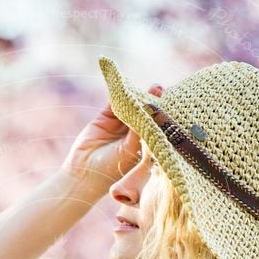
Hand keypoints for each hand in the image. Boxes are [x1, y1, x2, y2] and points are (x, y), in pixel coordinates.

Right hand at [61, 84, 163, 198]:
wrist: (84, 172)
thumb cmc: (112, 168)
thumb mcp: (132, 149)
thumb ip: (141, 129)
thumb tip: (154, 109)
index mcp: (145, 146)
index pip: (158, 127)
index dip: (165, 116)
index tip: (175, 106)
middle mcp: (134, 135)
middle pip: (147, 114)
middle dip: (155, 103)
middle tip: (165, 92)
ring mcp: (121, 125)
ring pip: (133, 107)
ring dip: (141, 97)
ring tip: (155, 87)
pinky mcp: (107, 118)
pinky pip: (115, 103)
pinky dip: (121, 93)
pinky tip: (130, 86)